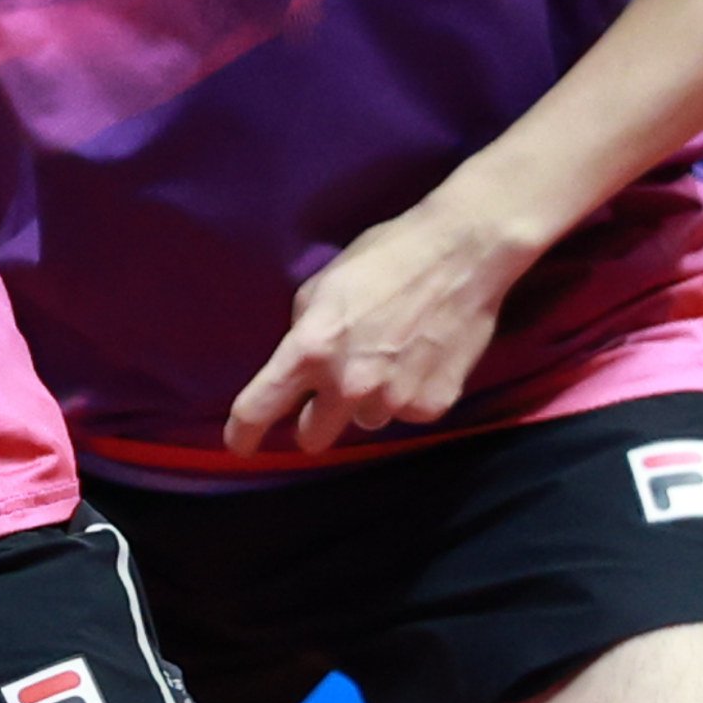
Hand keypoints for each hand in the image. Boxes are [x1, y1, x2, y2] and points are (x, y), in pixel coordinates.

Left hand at [225, 207, 542, 455]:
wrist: (461, 255)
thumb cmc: (384, 259)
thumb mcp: (321, 287)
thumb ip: (302, 334)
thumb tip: (297, 367)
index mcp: (309, 349)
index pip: (259, 409)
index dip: (243, 435)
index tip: (241, 447)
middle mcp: (347, 384)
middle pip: (313, 439)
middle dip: (315, 420)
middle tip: (328, 394)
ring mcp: (393, 400)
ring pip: (365, 423)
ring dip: (367, 403)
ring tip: (388, 357)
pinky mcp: (433, 405)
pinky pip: (407, 415)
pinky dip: (408, 395)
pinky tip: (420, 358)